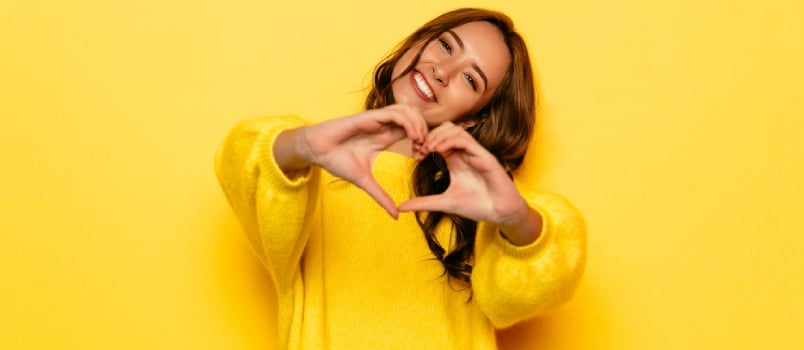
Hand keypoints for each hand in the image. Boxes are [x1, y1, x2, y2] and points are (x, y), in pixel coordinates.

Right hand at [294, 104, 427, 217]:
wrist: (317, 151)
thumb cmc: (337, 161)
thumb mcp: (365, 182)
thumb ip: (381, 196)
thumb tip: (396, 216)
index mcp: (384, 138)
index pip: (411, 131)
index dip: (422, 141)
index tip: (423, 156)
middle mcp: (383, 126)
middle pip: (414, 118)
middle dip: (424, 130)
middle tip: (426, 148)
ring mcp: (377, 120)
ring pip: (407, 111)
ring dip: (418, 124)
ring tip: (420, 141)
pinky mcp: (369, 116)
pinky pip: (394, 113)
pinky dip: (407, 122)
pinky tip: (411, 136)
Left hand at [398, 122, 528, 226]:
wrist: (499, 212)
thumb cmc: (477, 206)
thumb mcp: (444, 203)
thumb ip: (423, 203)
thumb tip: (401, 208)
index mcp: (455, 159)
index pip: (437, 140)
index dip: (424, 142)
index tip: (415, 154)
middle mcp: (464, 152)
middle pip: (444, 129)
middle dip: (429, 135)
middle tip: (419, 149)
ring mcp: (475, 152)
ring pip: (455, 130)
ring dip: (438, 136)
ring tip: (427, 148)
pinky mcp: (484, 156)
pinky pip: (466, 140)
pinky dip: (450, 141)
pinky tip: (439, 150)